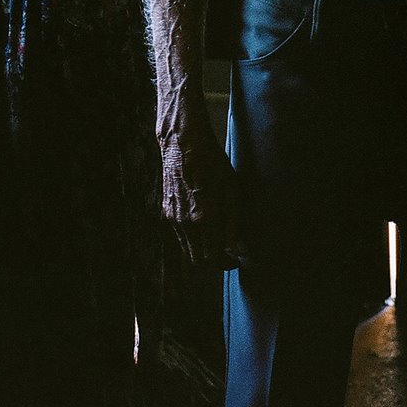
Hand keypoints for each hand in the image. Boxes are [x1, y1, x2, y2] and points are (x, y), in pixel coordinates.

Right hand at [160, 120, 244, 269]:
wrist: (184, 142)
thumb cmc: (213, 162)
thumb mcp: (232, 189)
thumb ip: (235, 223)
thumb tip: (240, 250)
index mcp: (205, 217)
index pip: (213, 258)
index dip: (226, 263)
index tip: (236, 258)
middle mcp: (186, 222)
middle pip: (198, 260)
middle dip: (214, 261)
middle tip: (228, 253)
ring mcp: (173, 218)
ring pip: (187, 249)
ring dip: (202, 250)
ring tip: (217, 237)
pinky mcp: (166, 212)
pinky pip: (180, 236)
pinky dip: (192, 238)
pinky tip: (204, 223)